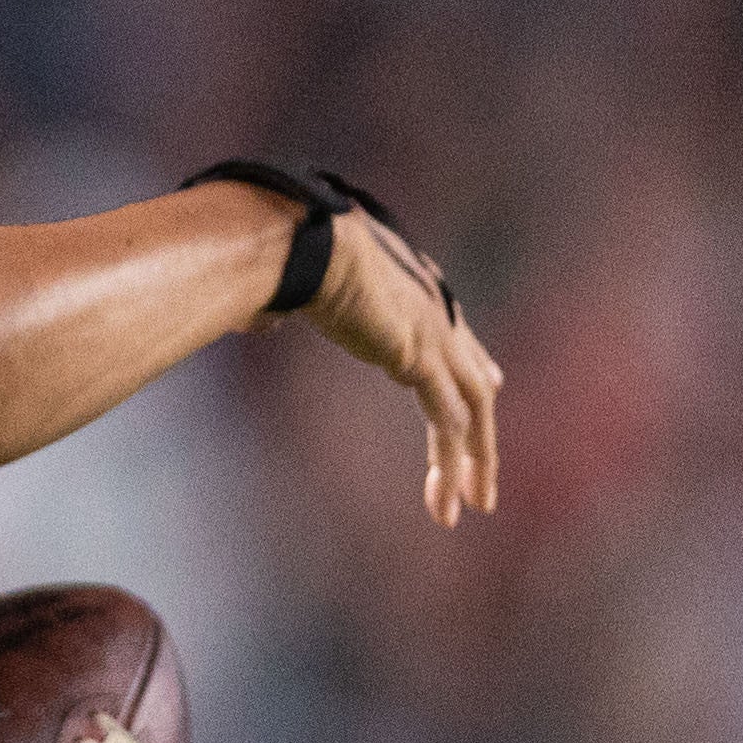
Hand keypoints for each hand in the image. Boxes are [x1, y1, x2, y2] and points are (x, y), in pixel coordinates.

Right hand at [296, 200, 502, 526]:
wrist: (300, 237)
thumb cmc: (282, 248)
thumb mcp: (287, 282)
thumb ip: (279, 306)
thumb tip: (253, 320)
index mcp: (409, 285)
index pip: (453, 332)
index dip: (470, 366)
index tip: (489, 385)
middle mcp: (434, 308)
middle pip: (473, 380)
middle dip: (480, 434)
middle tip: (482, 478)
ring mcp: (435, 333)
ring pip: (473, 408)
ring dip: (475, 460)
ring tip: (474, 504)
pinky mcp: (422, 357)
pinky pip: (450, 420)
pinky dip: (454, 460)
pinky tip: (450, 494)